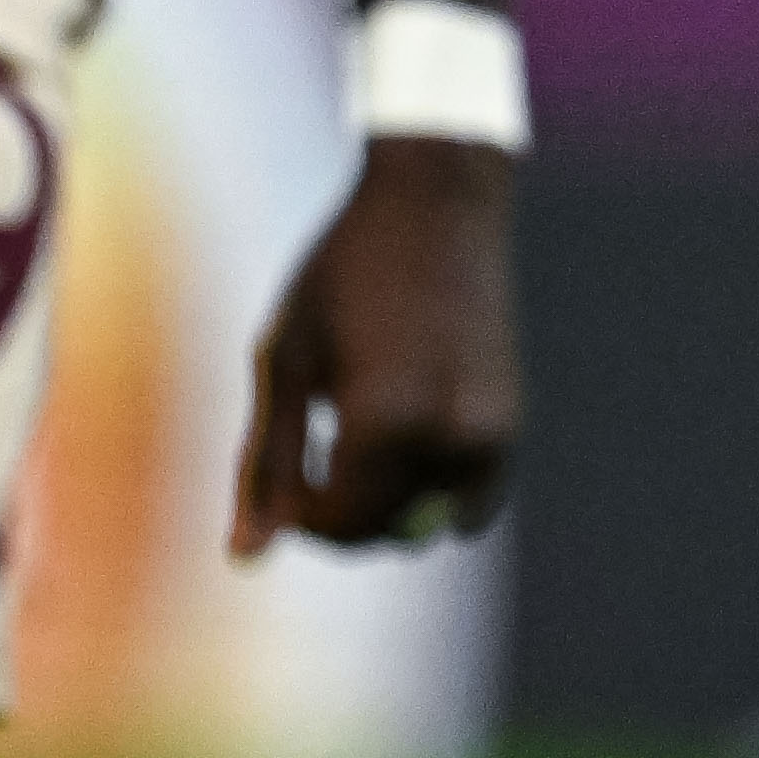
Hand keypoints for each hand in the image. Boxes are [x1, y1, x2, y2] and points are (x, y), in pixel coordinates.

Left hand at [227, 136, 517, 553]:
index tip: (287, 466)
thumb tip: (247, 558)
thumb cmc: (344, 271)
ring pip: (424, 522)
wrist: (438, 200)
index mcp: (383, 420)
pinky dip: (433, 491)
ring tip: (361, 430)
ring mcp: (489, 433)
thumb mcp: (285, 359)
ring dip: (387, 502)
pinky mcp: (511, 423)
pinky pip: (469, 502)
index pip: (335, 523)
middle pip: (381, 530)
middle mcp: (447, 436)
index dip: (298, 512)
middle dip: (341, 513)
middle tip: (318, 448)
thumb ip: (266, 462)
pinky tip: (405, 437)